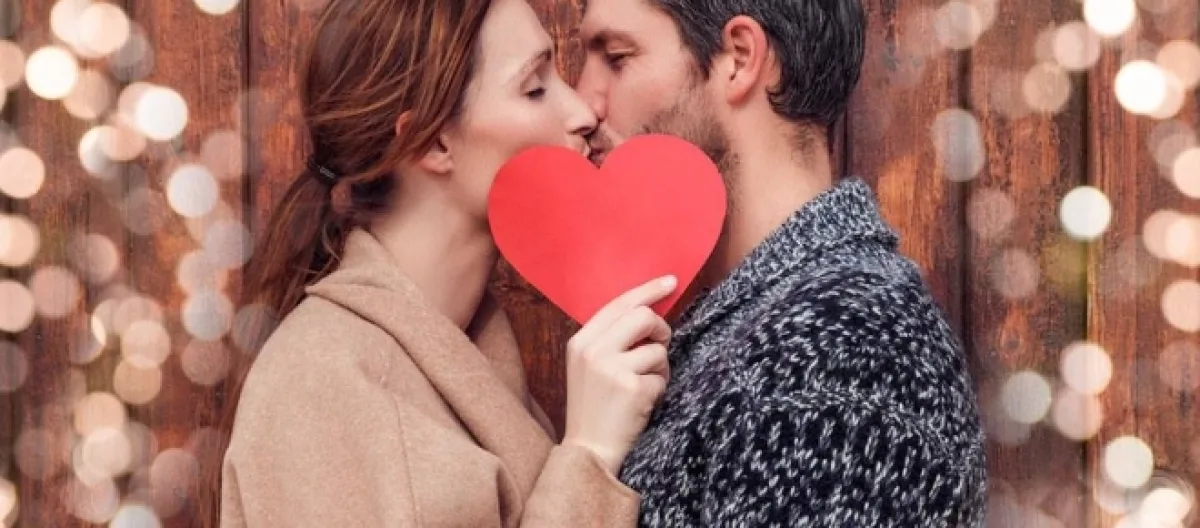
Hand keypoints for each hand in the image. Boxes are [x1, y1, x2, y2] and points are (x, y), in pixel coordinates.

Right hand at [561, 275, 676, 475]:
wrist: (589, 452)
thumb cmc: (596, 409)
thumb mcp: (590, 367)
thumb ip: (611, 339)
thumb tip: (649, 311)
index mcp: (580, 342)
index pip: (619, 303)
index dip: (648, 290)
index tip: (671, 281)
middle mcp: (593, 351)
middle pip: (643, 316)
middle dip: (661, 330)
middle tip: (661, 347)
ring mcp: (611, 368)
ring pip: (657, 348)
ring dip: (660, 367)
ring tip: (644, 386)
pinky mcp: (631, 387)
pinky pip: (662, 375)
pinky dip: (660, 388)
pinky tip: (644, 403)